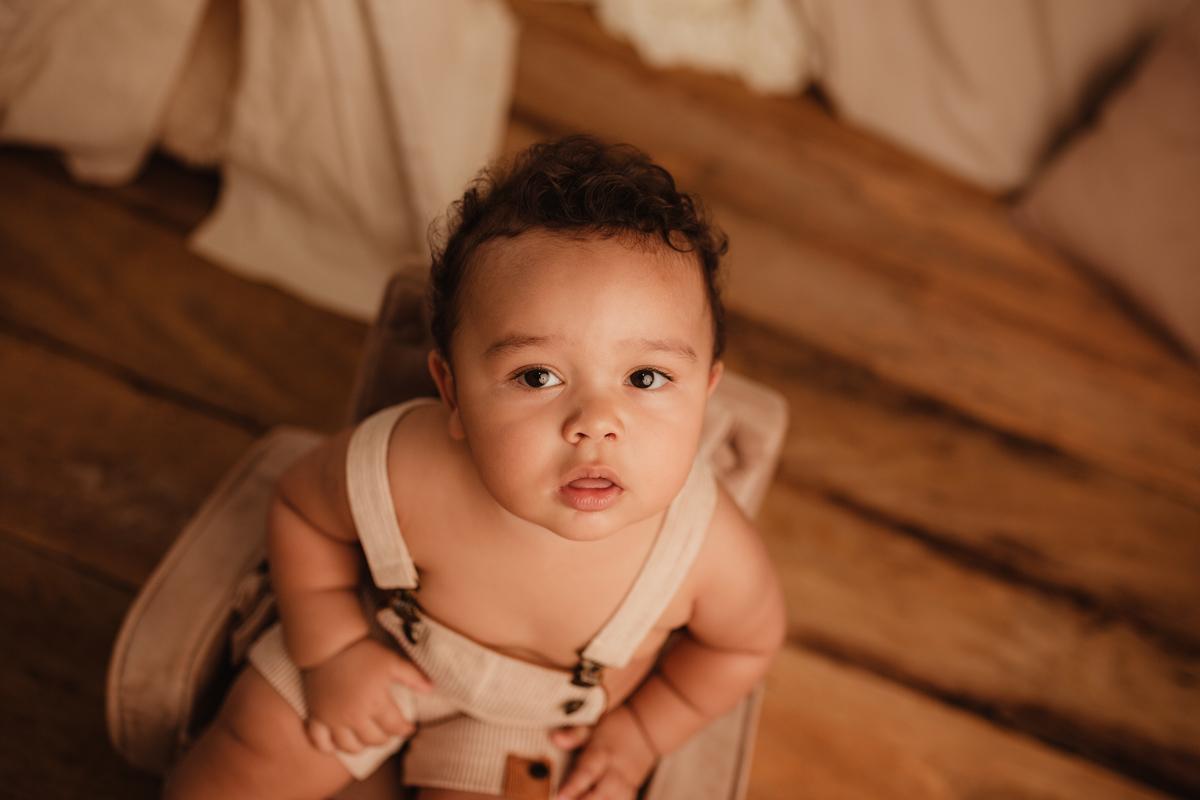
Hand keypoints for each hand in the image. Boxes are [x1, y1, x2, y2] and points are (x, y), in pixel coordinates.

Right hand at [302, 637, 431, 753]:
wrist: (330, 644)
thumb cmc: (363, 651)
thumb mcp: (392, 660)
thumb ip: (412, 676)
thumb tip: (431, 688)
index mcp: (375, 702)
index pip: (395, 727)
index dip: (405, 729)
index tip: (409, 728)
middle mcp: (354, 716)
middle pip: (374, 739)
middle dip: (385, 737)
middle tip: (389, 731)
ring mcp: (333, 718)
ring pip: (350, 746)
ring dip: (362, 745)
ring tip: (368, 737)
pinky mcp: (316, 716)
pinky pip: (320, 742)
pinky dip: (329, 747)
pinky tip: (338, 743)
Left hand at [552, 704, 658, 799]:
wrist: (645, 727)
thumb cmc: (615, 727)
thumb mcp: (593, 726)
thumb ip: (574, 735)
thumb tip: (556, 738)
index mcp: (603, 752)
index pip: (589, 770)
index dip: (575, 784)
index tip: (560, 794)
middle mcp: (616, 769)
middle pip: (605, 790)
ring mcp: (626, 781)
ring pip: (617, 798)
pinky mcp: (632, 789)